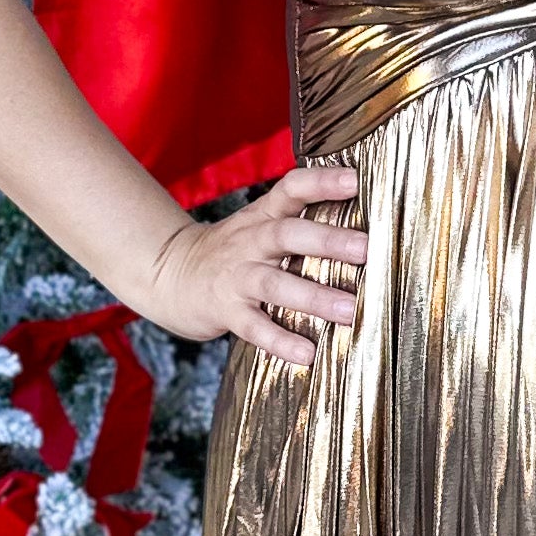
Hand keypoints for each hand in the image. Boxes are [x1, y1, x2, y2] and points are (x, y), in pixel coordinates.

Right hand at [142, 162, 368, 370]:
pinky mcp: (224, 310)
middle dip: (327, 240)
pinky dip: (280, 340)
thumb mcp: (259, 225)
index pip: (291, 188)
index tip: (355, 181)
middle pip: (287, 234)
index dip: (322, 181)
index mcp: (263, 216)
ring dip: (313, 296)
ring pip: (274, 283)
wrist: (169, 273)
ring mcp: (236, 276)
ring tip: (349, 310)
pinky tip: (307, 354)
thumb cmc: (233, 252)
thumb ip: (300, 222)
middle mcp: (250, 241)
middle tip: (365, 249)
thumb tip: (364, 228)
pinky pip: (253, 326)